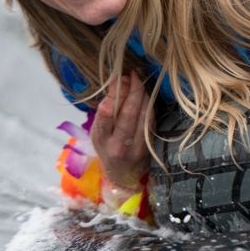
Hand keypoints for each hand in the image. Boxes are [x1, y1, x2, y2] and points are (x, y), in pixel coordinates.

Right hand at [91, 72, 152, 190]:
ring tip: (138, 82)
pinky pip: (151, 120)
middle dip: (132, 90)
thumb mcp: (98, 133)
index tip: (118, 78)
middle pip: (129, 112)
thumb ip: (105, 111)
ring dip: (143, 95)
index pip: (107, 114)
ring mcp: (137, 148)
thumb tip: (118, 83)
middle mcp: (119, 146)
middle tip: (132, 75)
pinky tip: (146, 96)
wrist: (124, 175)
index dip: (115, 94)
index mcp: (101, 140)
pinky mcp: (150, 146)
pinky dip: (149, 105)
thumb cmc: (108, 148)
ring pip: (144, 115)